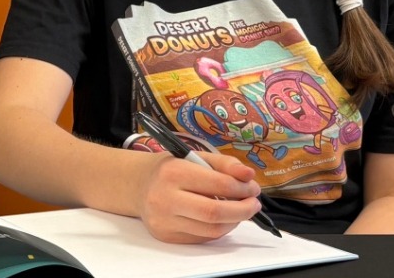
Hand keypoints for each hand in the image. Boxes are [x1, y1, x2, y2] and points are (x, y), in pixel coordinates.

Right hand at [135, 151, 262, 242]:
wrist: (139, 186)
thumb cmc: (172, 168)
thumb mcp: (196, 156)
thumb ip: (224, 163)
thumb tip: (249, 176)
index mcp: (173, 172)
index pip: (219, 184)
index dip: (242, 188)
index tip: (253, 187)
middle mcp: (165, 198)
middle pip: (215, 212)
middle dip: (243, 210)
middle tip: (254, 204)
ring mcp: (164, 220)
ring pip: (211, 229)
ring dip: (234, 221)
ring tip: (240, 210)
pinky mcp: (166, 236)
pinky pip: (202, 237)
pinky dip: (219, 229)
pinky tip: (222, 218)